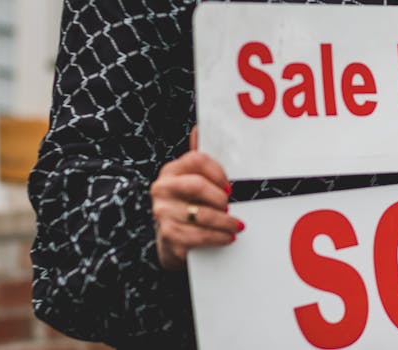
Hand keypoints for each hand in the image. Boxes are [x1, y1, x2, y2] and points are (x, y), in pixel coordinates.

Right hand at [150, 126, 243, 269]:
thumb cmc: (189, 206)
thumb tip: (199, 129)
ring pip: (202, 214)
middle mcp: (162, 188)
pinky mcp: (168, 234)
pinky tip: (227, 237)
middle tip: (230, 206)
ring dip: (225, 221)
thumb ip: (199, 161)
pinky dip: (218, 237)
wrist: (172, 241)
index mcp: (172, 171)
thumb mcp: (194, 182)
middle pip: (197, 185)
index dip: (218, 171)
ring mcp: (162, 212)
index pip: (196, 159)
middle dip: (220, 198)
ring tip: (236, 225)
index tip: (229, 185)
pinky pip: (199, 236)